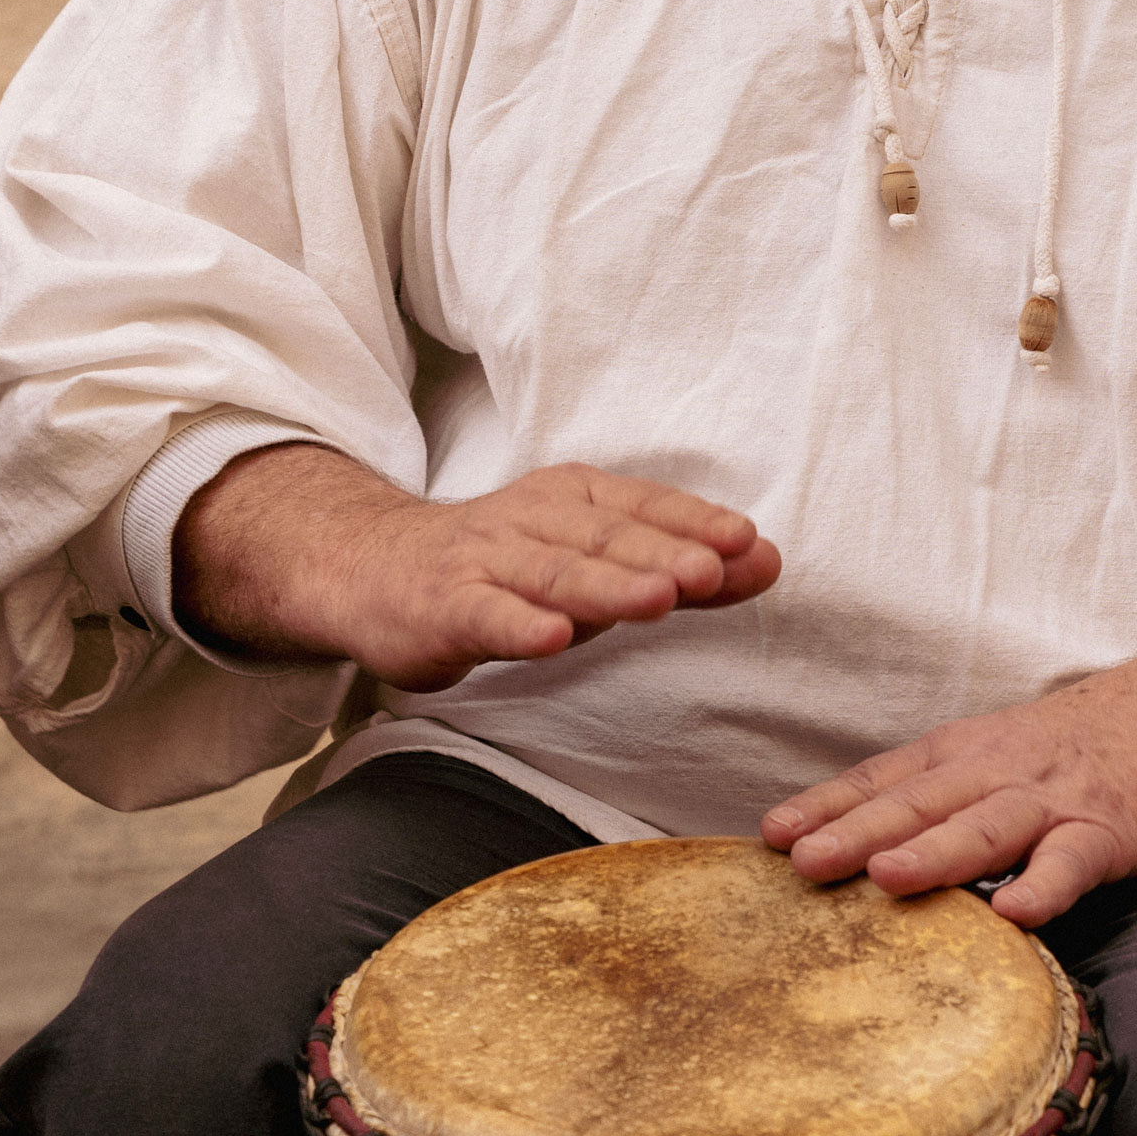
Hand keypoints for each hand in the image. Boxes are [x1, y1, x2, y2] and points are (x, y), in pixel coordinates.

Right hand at [177, 446, 780, 692]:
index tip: (749, 542)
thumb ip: (679, 568)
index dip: (695, 523)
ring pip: (553, 571)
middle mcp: (530, 519)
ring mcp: (484, 560)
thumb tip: (767, 561)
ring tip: (660, 598)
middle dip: (664, 552)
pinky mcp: (442, 605)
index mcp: (572, 499)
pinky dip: (520, 623)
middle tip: (718, 568)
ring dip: (608, 583)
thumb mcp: (594, 564)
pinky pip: (485, 613)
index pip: (642, 507)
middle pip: (605, 538)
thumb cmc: (503, 571)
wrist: (369, 570)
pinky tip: (555, 637)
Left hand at [762, 587, 1136, 925]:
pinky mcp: (1110, 831)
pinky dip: (1045, 886)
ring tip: (885, 878)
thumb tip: (845, 836)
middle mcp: (998, 773)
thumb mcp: (992, 752)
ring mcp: (1054, 802)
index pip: (884, 778)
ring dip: (934, 854)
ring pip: (985, 829)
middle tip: (797, 862)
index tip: (769, 836)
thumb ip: (928, 793)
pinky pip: (1074, 862)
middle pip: (918, 805)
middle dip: (855, 833)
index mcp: (964, 755)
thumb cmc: (1075, 745)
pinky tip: (1015, 916)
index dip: (828, 806)